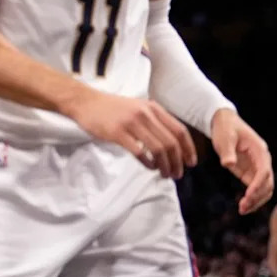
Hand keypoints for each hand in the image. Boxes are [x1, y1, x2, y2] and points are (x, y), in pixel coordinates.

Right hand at [68, 89, 196, 178]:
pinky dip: (148, 162)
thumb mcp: (137, 107)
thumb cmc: (111, 108)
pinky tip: (149, 167)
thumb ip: (153, 120)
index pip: (179, 130)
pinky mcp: (118, 133)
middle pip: (170, 142)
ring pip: (158, 149)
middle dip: (177, 162)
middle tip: (177, 174)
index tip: (190, 162)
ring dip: (164, 165)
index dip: (188, 148)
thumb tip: (170, 144)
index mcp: (153, 108)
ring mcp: (132, 123)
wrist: (86, 102)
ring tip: (164, 174)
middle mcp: (146, 114)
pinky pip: (139, 151)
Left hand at [211, 110, 272, 214]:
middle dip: (257, 197)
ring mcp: (257, 167)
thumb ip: (227, 151)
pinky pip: (255, 188)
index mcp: (260, 150)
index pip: (264, 171)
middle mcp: (262, 160)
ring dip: (256, 201)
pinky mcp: (250, 172)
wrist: (224, 123)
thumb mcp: (224, 137)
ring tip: (243, 210)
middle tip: (243, 207)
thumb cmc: (225, 128)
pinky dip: (252, 198)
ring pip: (264, 189)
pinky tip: (243, 206)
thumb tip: (228, 164)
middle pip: (268, 183)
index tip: (248, 195)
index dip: (257, 185)